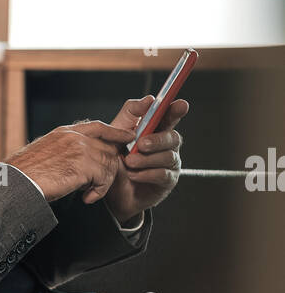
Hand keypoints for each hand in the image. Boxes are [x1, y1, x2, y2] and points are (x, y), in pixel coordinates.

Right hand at [6, 119, 136, 204]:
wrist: (17, 181)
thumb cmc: (24, 173)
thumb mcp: (45, 153)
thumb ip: (63, 150)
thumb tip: (76, 161)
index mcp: (65, 132)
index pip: (98, 126)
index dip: (116, 132)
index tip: (128, 137)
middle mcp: (74, 136)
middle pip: (108, 147)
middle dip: (109, 167)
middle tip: (100, 184)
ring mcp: (80, 149)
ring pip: (108, 163)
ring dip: (103, 182)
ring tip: (90, 193)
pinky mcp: (83, 165)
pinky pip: (104, 177)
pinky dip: (99, 191)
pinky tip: (88, 198)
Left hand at [103, 96, 186, 225]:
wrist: (111, 192)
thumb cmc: (115, 160)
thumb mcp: (117, 134)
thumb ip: (130, 114)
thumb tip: (149, 99)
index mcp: (156, 130)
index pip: (170, 117)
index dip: (176, 110)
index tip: (180, 105)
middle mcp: (167, 145)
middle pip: (173, 136)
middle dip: (157, 139)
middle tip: (140, 144)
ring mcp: (170, 163)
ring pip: (167, 156)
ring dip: (147, 159)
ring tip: (129, 162)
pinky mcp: (168, 181)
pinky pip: (162, 174)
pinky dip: (146, 173)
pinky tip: (133, 175)